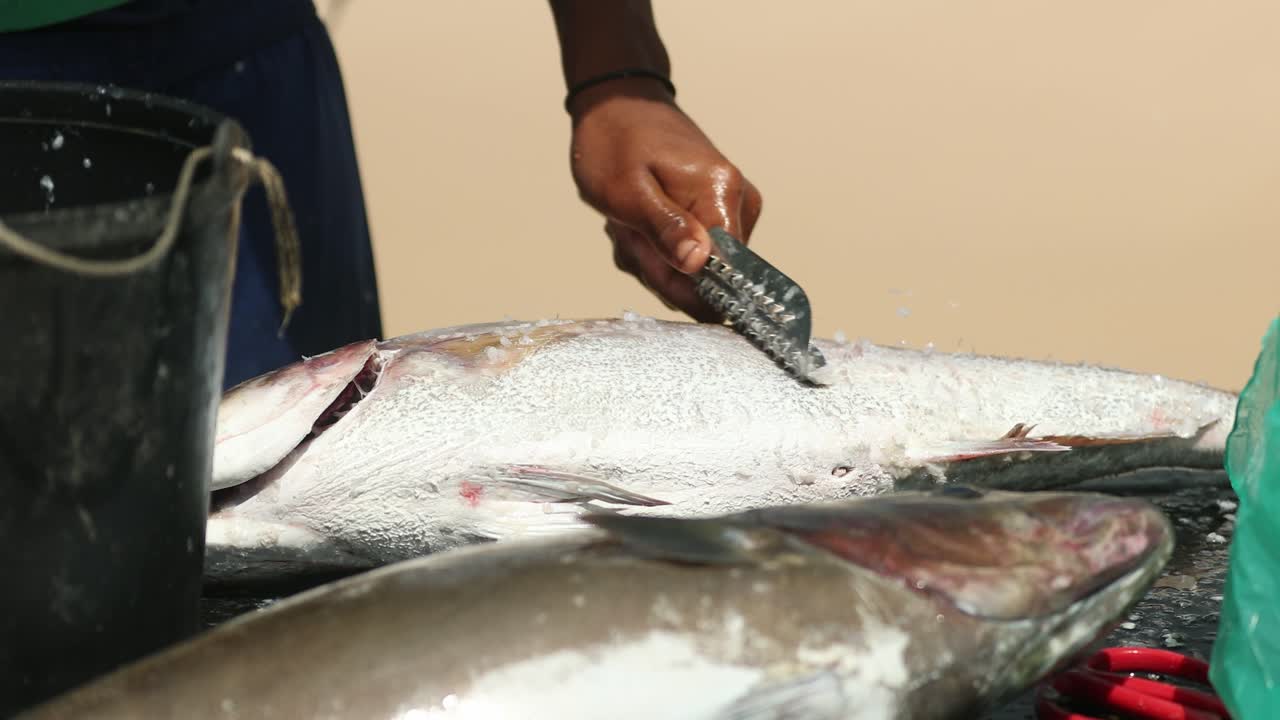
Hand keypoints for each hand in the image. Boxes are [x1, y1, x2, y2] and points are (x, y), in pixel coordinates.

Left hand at [566, 78, 762, 322]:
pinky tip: (637, 226)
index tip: (645, 257)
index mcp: (722, 192)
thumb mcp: (626, 192)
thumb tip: (700, 265)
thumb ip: (664, 229)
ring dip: (652, 258)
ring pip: (693, 271)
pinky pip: (688, 257)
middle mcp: (739, 203)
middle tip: (628, 233)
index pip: (725, 273)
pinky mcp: (716, 215)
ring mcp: (730, 210)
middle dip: (659, 268)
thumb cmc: (614, 142)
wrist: (616, 105)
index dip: (681, 282)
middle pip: (707, 277)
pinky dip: (655, 251)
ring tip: (630, 224)